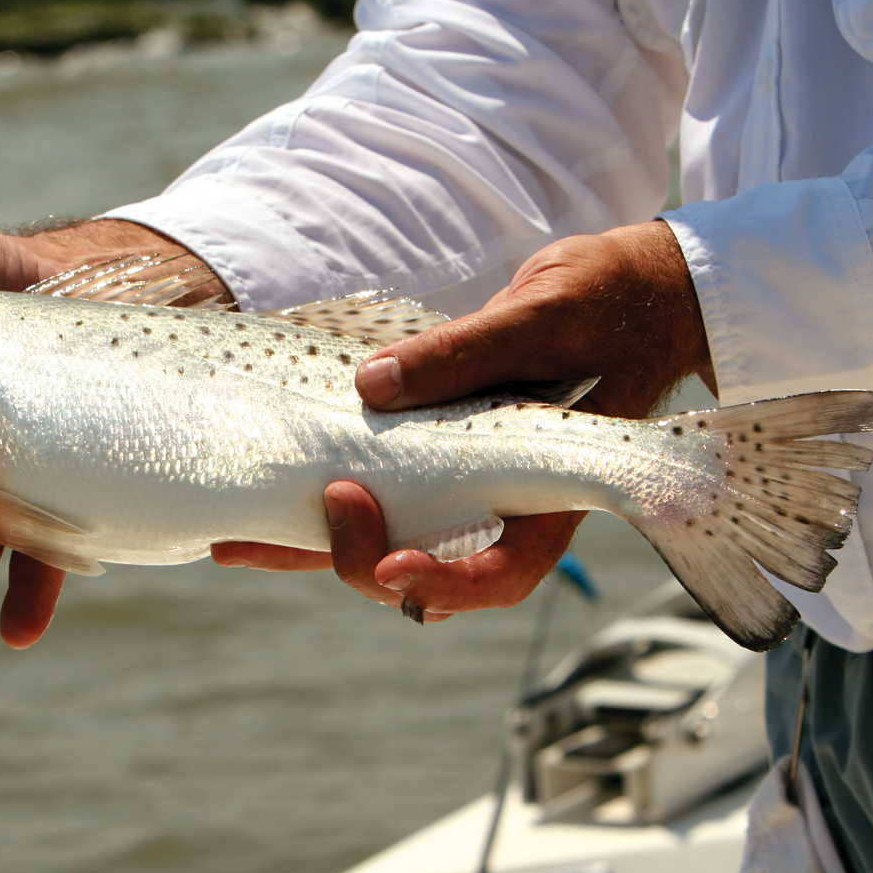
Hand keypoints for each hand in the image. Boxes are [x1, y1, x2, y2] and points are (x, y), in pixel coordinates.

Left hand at [212, 221, 714, 621]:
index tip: (394, 565)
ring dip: (314, 546)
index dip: (445, 584)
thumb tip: (369, 388)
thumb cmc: (612, 302)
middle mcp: (500, 500)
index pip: (504, 572)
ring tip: (236, 539)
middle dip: (358, 559)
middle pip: (425, 571)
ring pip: (386, 537)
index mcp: (551, 489)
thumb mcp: (546, 313)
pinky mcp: (432, 448)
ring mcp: (463, 479)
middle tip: (325, 496)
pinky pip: (375, 485)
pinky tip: (261, 490)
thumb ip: (467, 353)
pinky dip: (317, 497)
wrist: (636, 288)